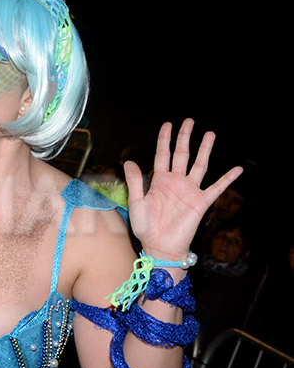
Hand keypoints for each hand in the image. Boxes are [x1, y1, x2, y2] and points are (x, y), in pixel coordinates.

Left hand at [124, 119, 242, 261]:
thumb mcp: (136, 202)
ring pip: (199, 165)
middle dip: (185, 138)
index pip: (162, 154)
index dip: (164, 139)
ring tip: (210, 134)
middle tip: (189, 121)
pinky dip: (227, 179)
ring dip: (205, 150)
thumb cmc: (146, 227)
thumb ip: (135, 181)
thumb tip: (129, 161)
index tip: (168, 124)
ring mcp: (189, 190)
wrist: (159, 246)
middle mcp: (176, 182)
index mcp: (159, 180)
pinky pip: (216, 188)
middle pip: (181, 154)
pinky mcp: (200, 202)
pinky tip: (237, 169)